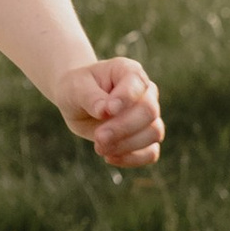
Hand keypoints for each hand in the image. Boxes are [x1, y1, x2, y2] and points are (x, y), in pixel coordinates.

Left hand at [56, 54, 162, 168]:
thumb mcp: (76, 87)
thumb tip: (106, 111)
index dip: (125, 98)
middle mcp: (144, 92)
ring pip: (154, 132)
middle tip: (98, 137)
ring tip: (100, 147)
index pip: (138, 83)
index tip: (107, 110)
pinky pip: (151, 152)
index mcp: (128, 72)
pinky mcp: (144, 138)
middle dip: (123, 128)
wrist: (76, 102)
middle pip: (149, 111)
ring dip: (127, 145)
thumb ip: (91, 97)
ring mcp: (148, 116)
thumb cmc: (77, 88)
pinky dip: (133, 159)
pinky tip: (110, 158)